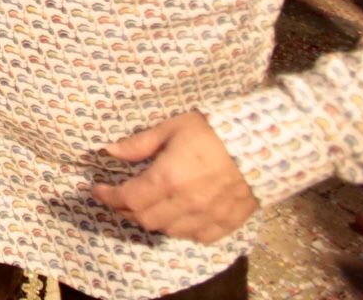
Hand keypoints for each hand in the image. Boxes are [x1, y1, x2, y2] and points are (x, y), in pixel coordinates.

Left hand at [91, 111, 256, 243]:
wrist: (265, 143)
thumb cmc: (215, 130)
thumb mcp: (172, 127)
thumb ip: (139, 144)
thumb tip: (109, 150)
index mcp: (168, 178)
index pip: (128, 198)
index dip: (108, 196)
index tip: (97, 190)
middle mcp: (185, 203)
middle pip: (144, 219)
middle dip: (125, 210)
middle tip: (118, 198)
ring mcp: (207, 216)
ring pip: (168, 231)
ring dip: (151, 220)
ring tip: (145, 205)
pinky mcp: (226, 223)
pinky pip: (195, 236)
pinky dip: (180, 229)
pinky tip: (176, 215)